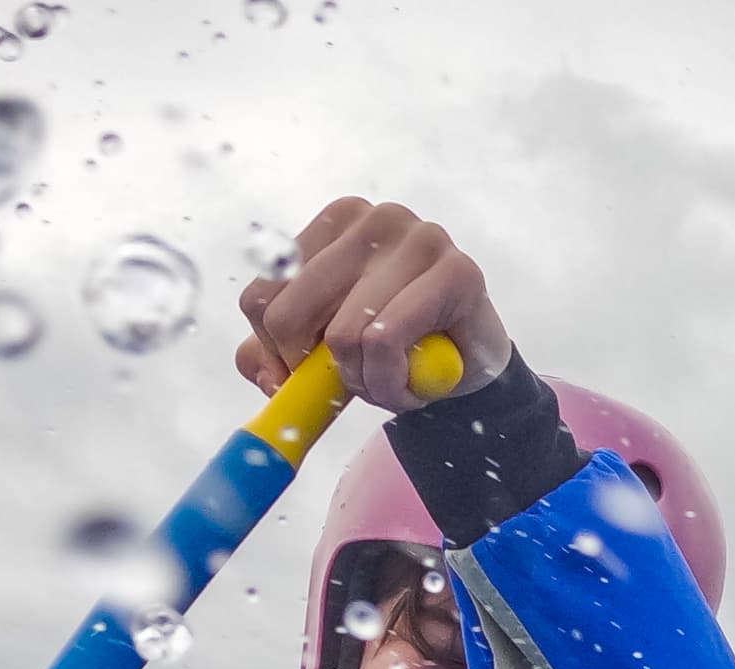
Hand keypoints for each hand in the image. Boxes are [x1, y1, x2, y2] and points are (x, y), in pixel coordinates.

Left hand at [235, 197, 514, 411]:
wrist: (473, 366)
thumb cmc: (399, 349)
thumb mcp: (321, 353)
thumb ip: (273, 358)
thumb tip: (263, 375)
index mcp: (331, 224)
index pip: (261, 298)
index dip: (278, 353)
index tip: (311, 371)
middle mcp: (371, 219)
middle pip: (290, 315)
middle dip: (318, 372)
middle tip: (356, 381)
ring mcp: (418, 237)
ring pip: (343, 334)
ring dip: (365, 382)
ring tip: (395, 381)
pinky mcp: (457, 271)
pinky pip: (385, 341)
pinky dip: (392, 382)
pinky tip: (417, 381)